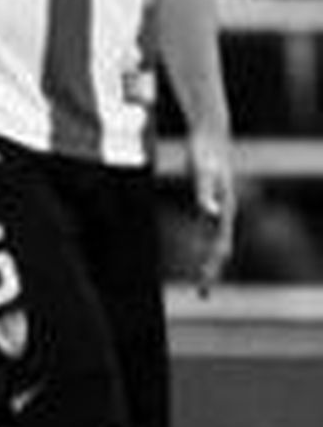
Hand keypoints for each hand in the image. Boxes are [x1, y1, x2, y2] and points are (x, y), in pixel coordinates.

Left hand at [186, 127, 235, 296]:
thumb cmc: (205, 152)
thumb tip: (213, 214)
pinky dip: (206, 241)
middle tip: (203, 292)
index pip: (219, 243)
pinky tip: (202, 249)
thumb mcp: (204, 172)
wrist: (210, 134)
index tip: (205, 281)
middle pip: (220, 245)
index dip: (212, 263)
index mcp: (225, 208)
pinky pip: (209, 226)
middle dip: (213, 268)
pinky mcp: (210, 198)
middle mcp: (225, 210)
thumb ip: (206, 193)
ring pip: (216, 238)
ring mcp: (219, 205)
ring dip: (212, 259)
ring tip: (205, 278)